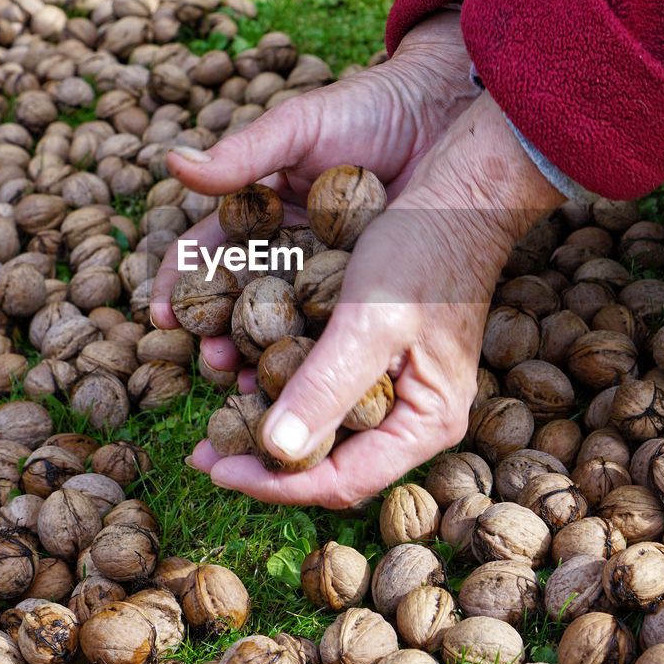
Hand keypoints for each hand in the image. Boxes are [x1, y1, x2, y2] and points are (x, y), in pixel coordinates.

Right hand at [149, 11, 478, 376]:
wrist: (443, 110)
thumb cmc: (367, 109)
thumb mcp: (298, 129)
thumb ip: (242, 154)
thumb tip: (173, 162)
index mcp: (260, 207)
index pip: (208, 253)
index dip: (182, 284)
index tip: (163, 315)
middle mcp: (289, 245)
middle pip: (242, 300)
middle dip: (220, 335)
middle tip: (212, 362)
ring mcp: (330, 269)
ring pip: (288, 321)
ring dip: (265, 356)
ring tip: (251, 383)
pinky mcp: (372, 285)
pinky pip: (341, 324)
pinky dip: (322, 354)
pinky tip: (311, 381)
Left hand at [189, 93, 565, 508]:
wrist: (461, 181)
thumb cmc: (427, 247)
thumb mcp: (370, 320)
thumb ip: (325, 387)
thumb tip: (275, 450)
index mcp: (424, 421)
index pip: (341, 480)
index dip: (272, 482)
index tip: (212, 467)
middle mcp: (410, 411)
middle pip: (327, 458)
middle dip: (260, 450)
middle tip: (202, 446)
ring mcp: (392, 379)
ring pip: (318, 417)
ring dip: (262, 407)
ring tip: (215, 392)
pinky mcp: (371, 344)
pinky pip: (318, 374)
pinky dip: (277, 370)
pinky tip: (240, 355)